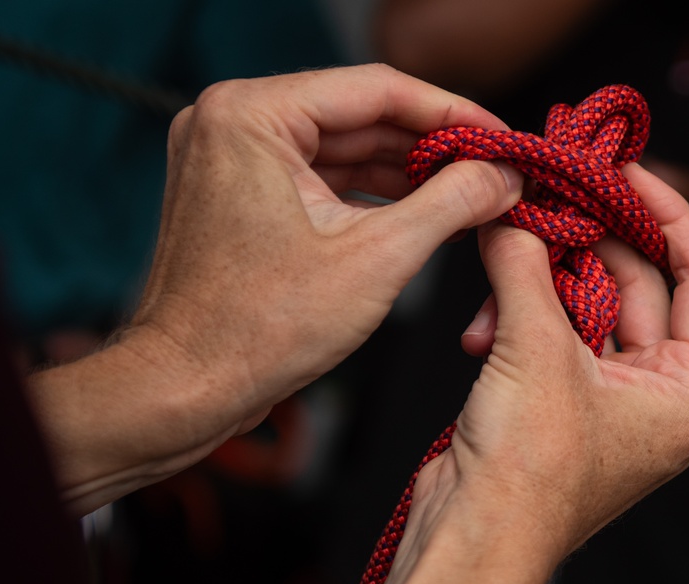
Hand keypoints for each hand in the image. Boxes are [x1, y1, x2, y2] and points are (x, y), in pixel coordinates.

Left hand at [27, 64, 523, 514]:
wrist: (185, 388)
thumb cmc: (255, 331)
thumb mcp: (375, 259)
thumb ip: (450, 204)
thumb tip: (502, 175)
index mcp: (251, 115)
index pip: (377, 89)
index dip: (453, 112)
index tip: (503, 138)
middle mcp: (234, 122)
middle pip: (361, 115)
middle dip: (434, 146)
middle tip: (497, 170)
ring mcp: (233, 157)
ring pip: (344, 148)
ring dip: (408, 171)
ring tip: (474, 193)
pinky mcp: (241, 193)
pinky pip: (321, 177)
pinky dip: (372, 195)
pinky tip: (425, 211)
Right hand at [342, 163, 688, 583]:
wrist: (470, 538)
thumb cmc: (528, 472)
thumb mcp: (536, 350)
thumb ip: (527, 266)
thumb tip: (510, 211)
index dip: (669, 217)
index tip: (628, 172)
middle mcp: (656, 395)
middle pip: (635, 284)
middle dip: (585, 241)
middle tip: (548, 195)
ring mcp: (606, 399)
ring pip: (583, 305)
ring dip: (537, 283)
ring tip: (501, 270)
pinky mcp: (557, 402)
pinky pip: (548, 333)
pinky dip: (515, 318)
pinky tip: (479, 327)